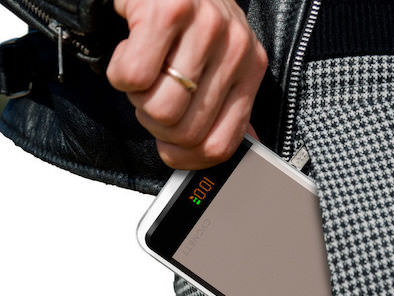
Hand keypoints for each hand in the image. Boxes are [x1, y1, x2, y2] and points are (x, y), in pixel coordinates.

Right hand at [106, 0, 266, 168]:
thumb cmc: (186, 20)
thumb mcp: (218, 62)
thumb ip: (223, 106)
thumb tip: (220, 154)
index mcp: (250, 69)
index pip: (221, 145)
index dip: (186, 159)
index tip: (169, 149)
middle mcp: (236, 47)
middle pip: (185, 133)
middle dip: (156, 123)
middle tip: (153, 93)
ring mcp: (206, 26)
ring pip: (159, 109)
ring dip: (138, 97)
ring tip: (145, 68)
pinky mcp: (168, 8)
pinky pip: (132, 77)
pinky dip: (120, 70)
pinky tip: (132, 48)